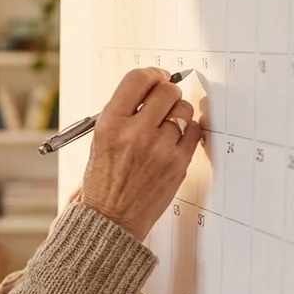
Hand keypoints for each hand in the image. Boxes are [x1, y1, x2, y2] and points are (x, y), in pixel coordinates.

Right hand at [80, 68, 200, 241]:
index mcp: (110, 124)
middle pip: (166, 91)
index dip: (151, 74)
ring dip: (178, 112)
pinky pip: (195, 131)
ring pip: (184, 110)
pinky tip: (177, 137)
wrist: (110, 218)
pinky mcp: (178, 163)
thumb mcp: (99, 140)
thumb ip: (123, 114)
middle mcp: (135, 133)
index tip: (156, 77)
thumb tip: (150, 90)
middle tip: (164, 99)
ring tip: (168, 123)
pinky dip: (188, 130)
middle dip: (167, 91)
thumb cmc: (102, 181)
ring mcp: (159, 149)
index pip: (137, 80)